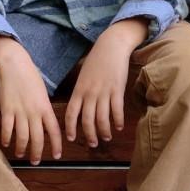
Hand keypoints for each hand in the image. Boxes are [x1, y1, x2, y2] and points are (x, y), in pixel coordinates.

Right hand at [0, 53, 62, 164]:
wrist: (15, 63)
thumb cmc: (30, 76)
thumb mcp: (43, 93)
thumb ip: (44, 109)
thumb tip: (45, 124)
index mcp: (46, 107)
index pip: (54, 131)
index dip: (56, 145)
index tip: (56, 156)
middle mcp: (34, 112)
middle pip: (38, 139)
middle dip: (37, 153)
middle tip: (35, 161)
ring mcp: (20, 111)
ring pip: (23, 137)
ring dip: (22, 149)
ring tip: (21, 154)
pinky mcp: (7, 109)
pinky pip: (8, 129)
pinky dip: (7, 138)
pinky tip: (7, 143)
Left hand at [64, 33, 131, 147]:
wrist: (111, 46)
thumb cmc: (97, 61)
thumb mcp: (83, 76)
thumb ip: (81, 92)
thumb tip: (80, 108)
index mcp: (79, 90)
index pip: (71, 113)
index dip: (70, 128)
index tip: (72, 138)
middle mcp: (89, 93)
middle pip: (87, 121)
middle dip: (90, 135)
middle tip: (93, 143)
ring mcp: (103, 92)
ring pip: (102, 118)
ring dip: (104, 131)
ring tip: (107, 137)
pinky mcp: (117, 90)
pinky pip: (116, 110)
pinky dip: (117, 121)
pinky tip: (119, 126)